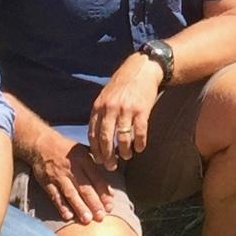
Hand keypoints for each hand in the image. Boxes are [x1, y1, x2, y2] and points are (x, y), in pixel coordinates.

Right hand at [28, 135, 117, 223]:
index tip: (110, 205)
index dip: (104, 192)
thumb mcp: (83, 149)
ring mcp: (59, 176)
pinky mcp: (47, 182)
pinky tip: (68, 216)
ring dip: (79, 207)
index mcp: (83, 159)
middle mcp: (72, 168)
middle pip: (84, 188)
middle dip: (93, 203)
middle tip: (101, 216)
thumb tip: (114, 167)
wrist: (41, 144)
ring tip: (87, 220)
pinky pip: (55, 196)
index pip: (96, 178)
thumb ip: (97, 161)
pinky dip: (61, 206)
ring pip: (70, 193)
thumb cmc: (67, 149)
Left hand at [89, 54, 161, 169]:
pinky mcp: (142, 110)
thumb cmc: (123, 84)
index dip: (95, 149)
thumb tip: (97, 136)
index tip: (98, 159)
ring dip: (124, 152)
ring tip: (127, 157)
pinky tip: (140, 148)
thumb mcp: (106, 96)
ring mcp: (126, 110)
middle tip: (111, 166)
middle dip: (107, 156)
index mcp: (99, 106)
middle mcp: (110, 108)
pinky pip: (139, 132)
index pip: (93, 133)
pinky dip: (139, 143)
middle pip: (105, 139)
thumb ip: (101, 113)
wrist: (142, 69)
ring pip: (122, 139)